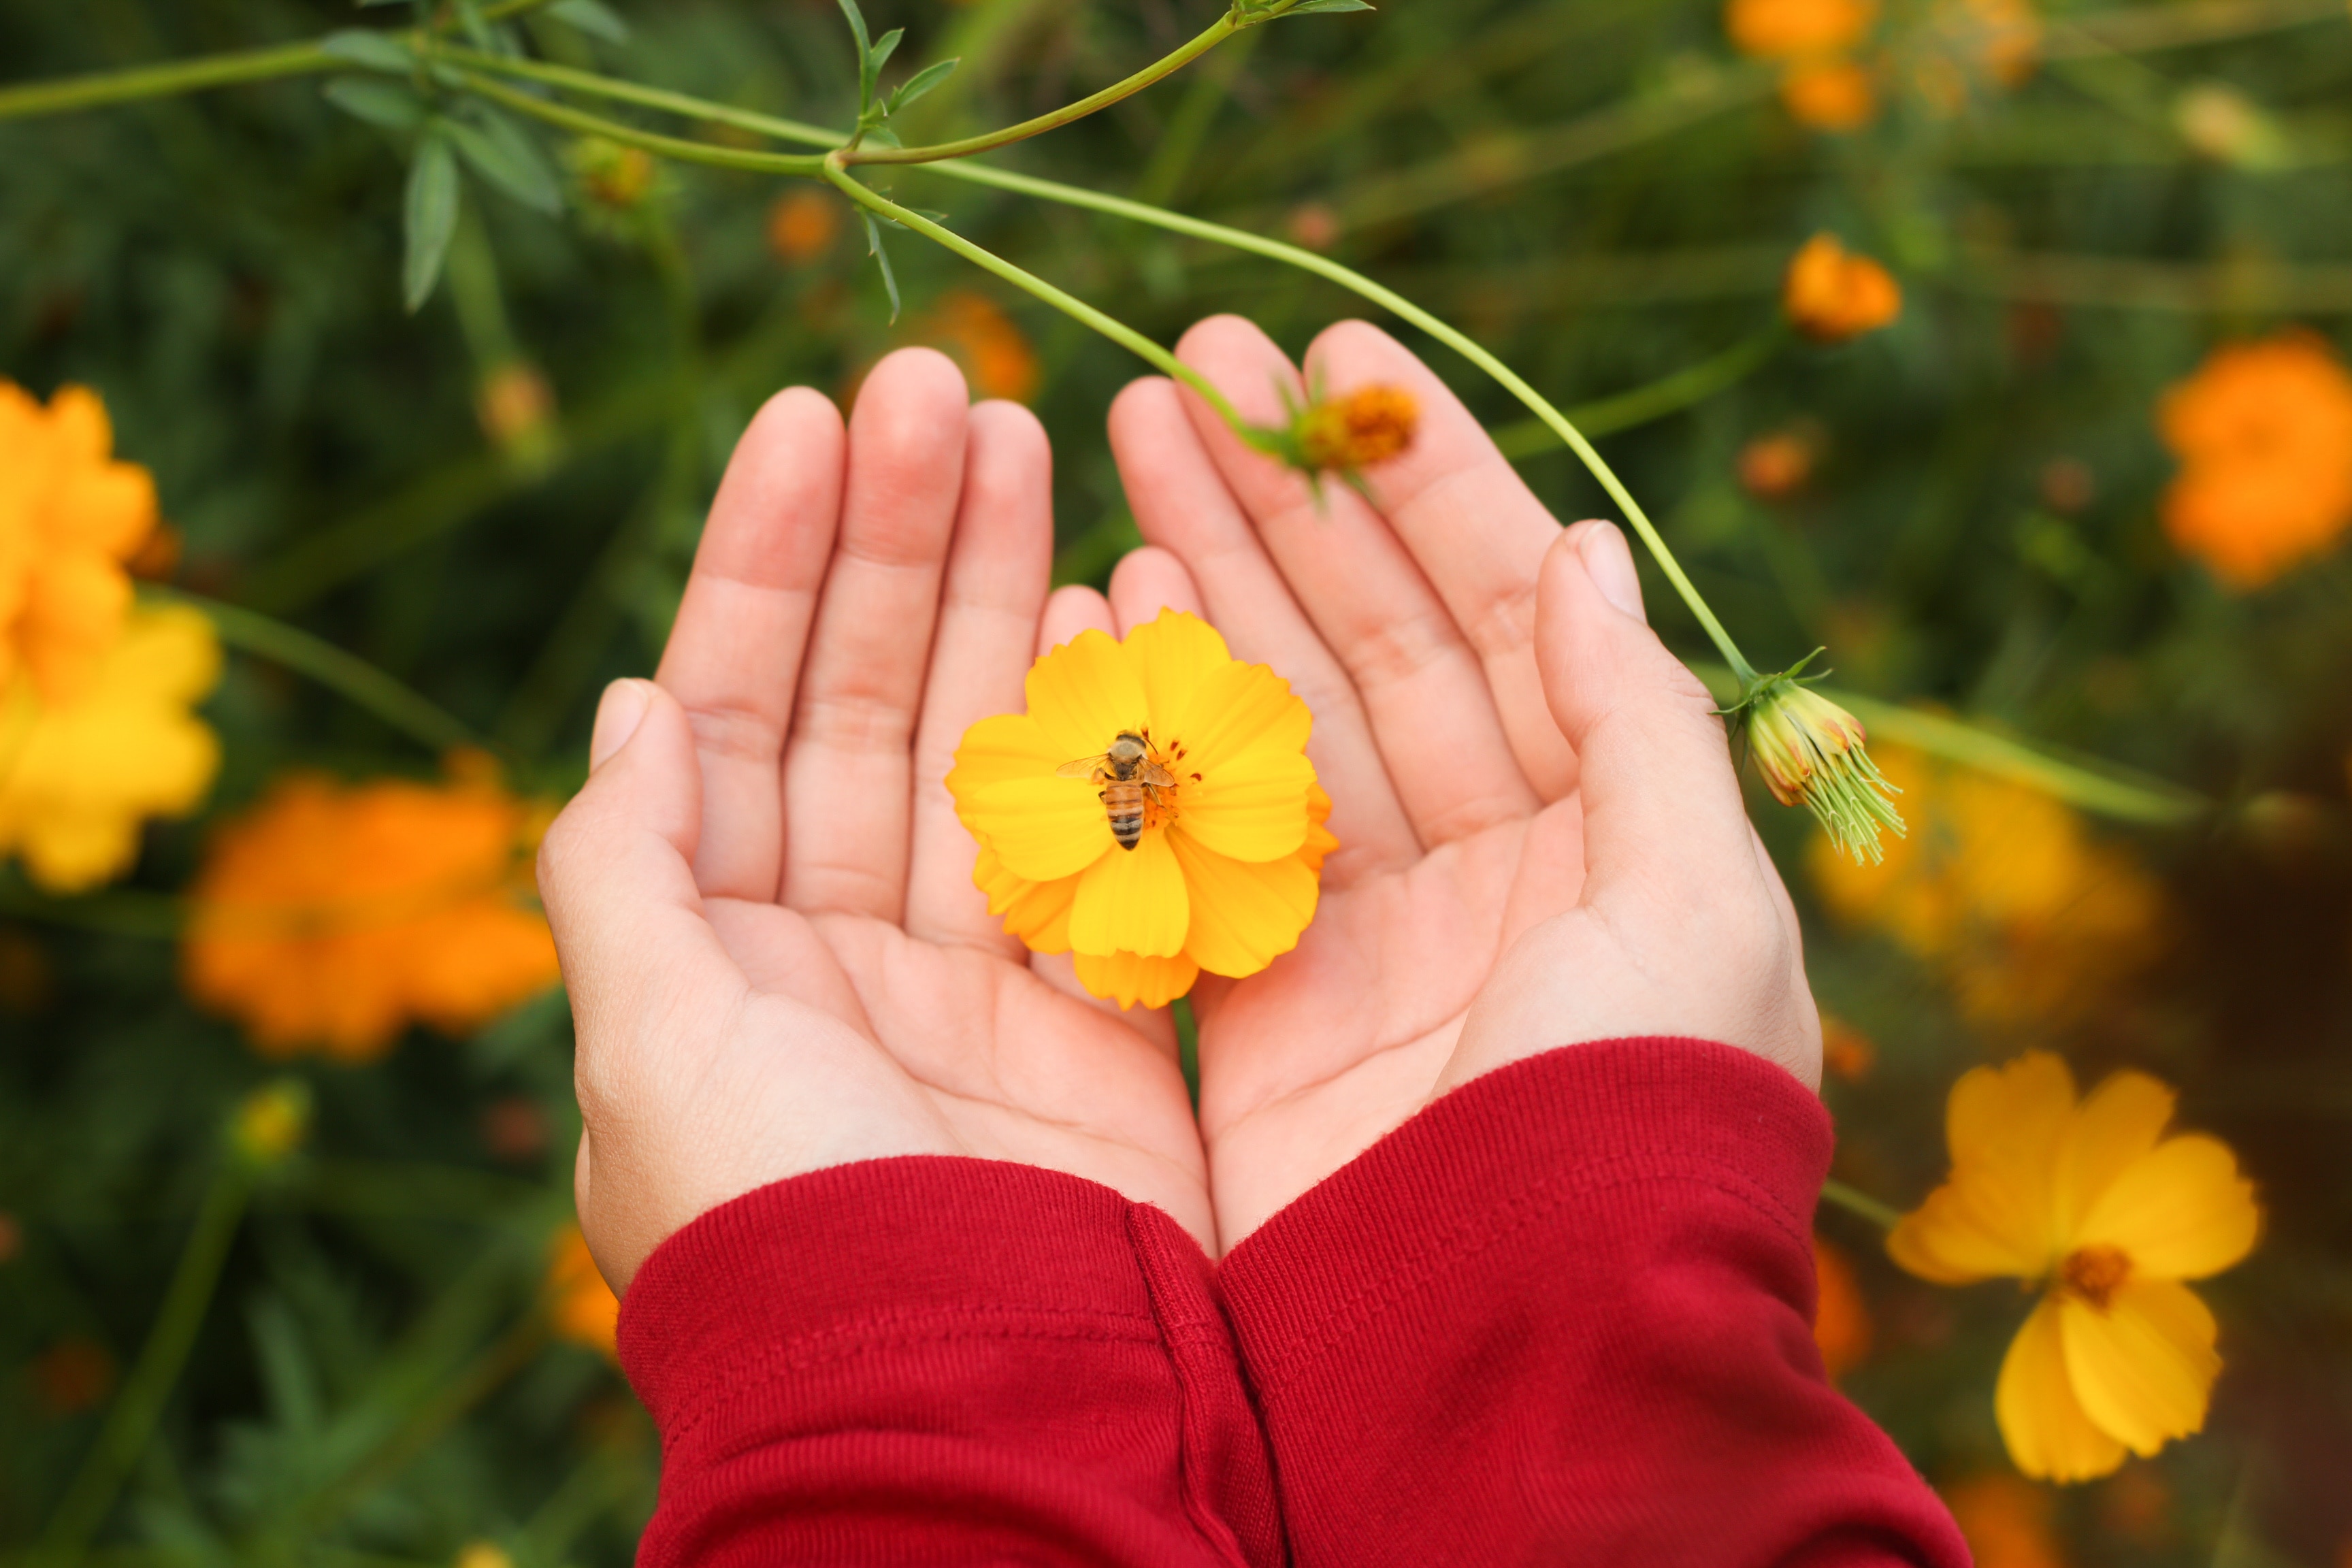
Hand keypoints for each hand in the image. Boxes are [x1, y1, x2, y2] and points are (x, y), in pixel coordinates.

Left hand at [538, 350, 1211, 1290]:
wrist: (968, 1402)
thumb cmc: (780, 1228)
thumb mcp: (648, 1043)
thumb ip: (624, 869)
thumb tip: (628, 702)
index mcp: (714, 946)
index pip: (729, 709)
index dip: (762, 559)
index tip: (807, 414)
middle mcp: (835, 944)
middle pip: (861, 695)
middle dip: (892, 538)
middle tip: (939, 382)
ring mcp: (971, 970)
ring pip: (981, 739)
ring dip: (999, 590)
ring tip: (1026, 432)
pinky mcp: (1093, 1010)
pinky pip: (1098, 830)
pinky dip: (1106, 717)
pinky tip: (1110, 589)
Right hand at [1106, 318, 1821, 1248]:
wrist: (1533, 1355)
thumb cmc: (1646, 1124)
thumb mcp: (1695, 902)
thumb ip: (1635, 720)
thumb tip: (1587, 549)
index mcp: (1602, 828)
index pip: (1504, 612)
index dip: (1422, 480)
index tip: (1335, 354)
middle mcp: (1481, 867)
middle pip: (1368, 641)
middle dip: (1284, 498)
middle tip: (1185, 359)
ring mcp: (1360, 935)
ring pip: (1271, 717)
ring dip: (1204, 576)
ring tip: (1127, 440)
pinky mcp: (1257, 1011)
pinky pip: (1196, 836)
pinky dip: (1148, 724)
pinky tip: (1101, 602)